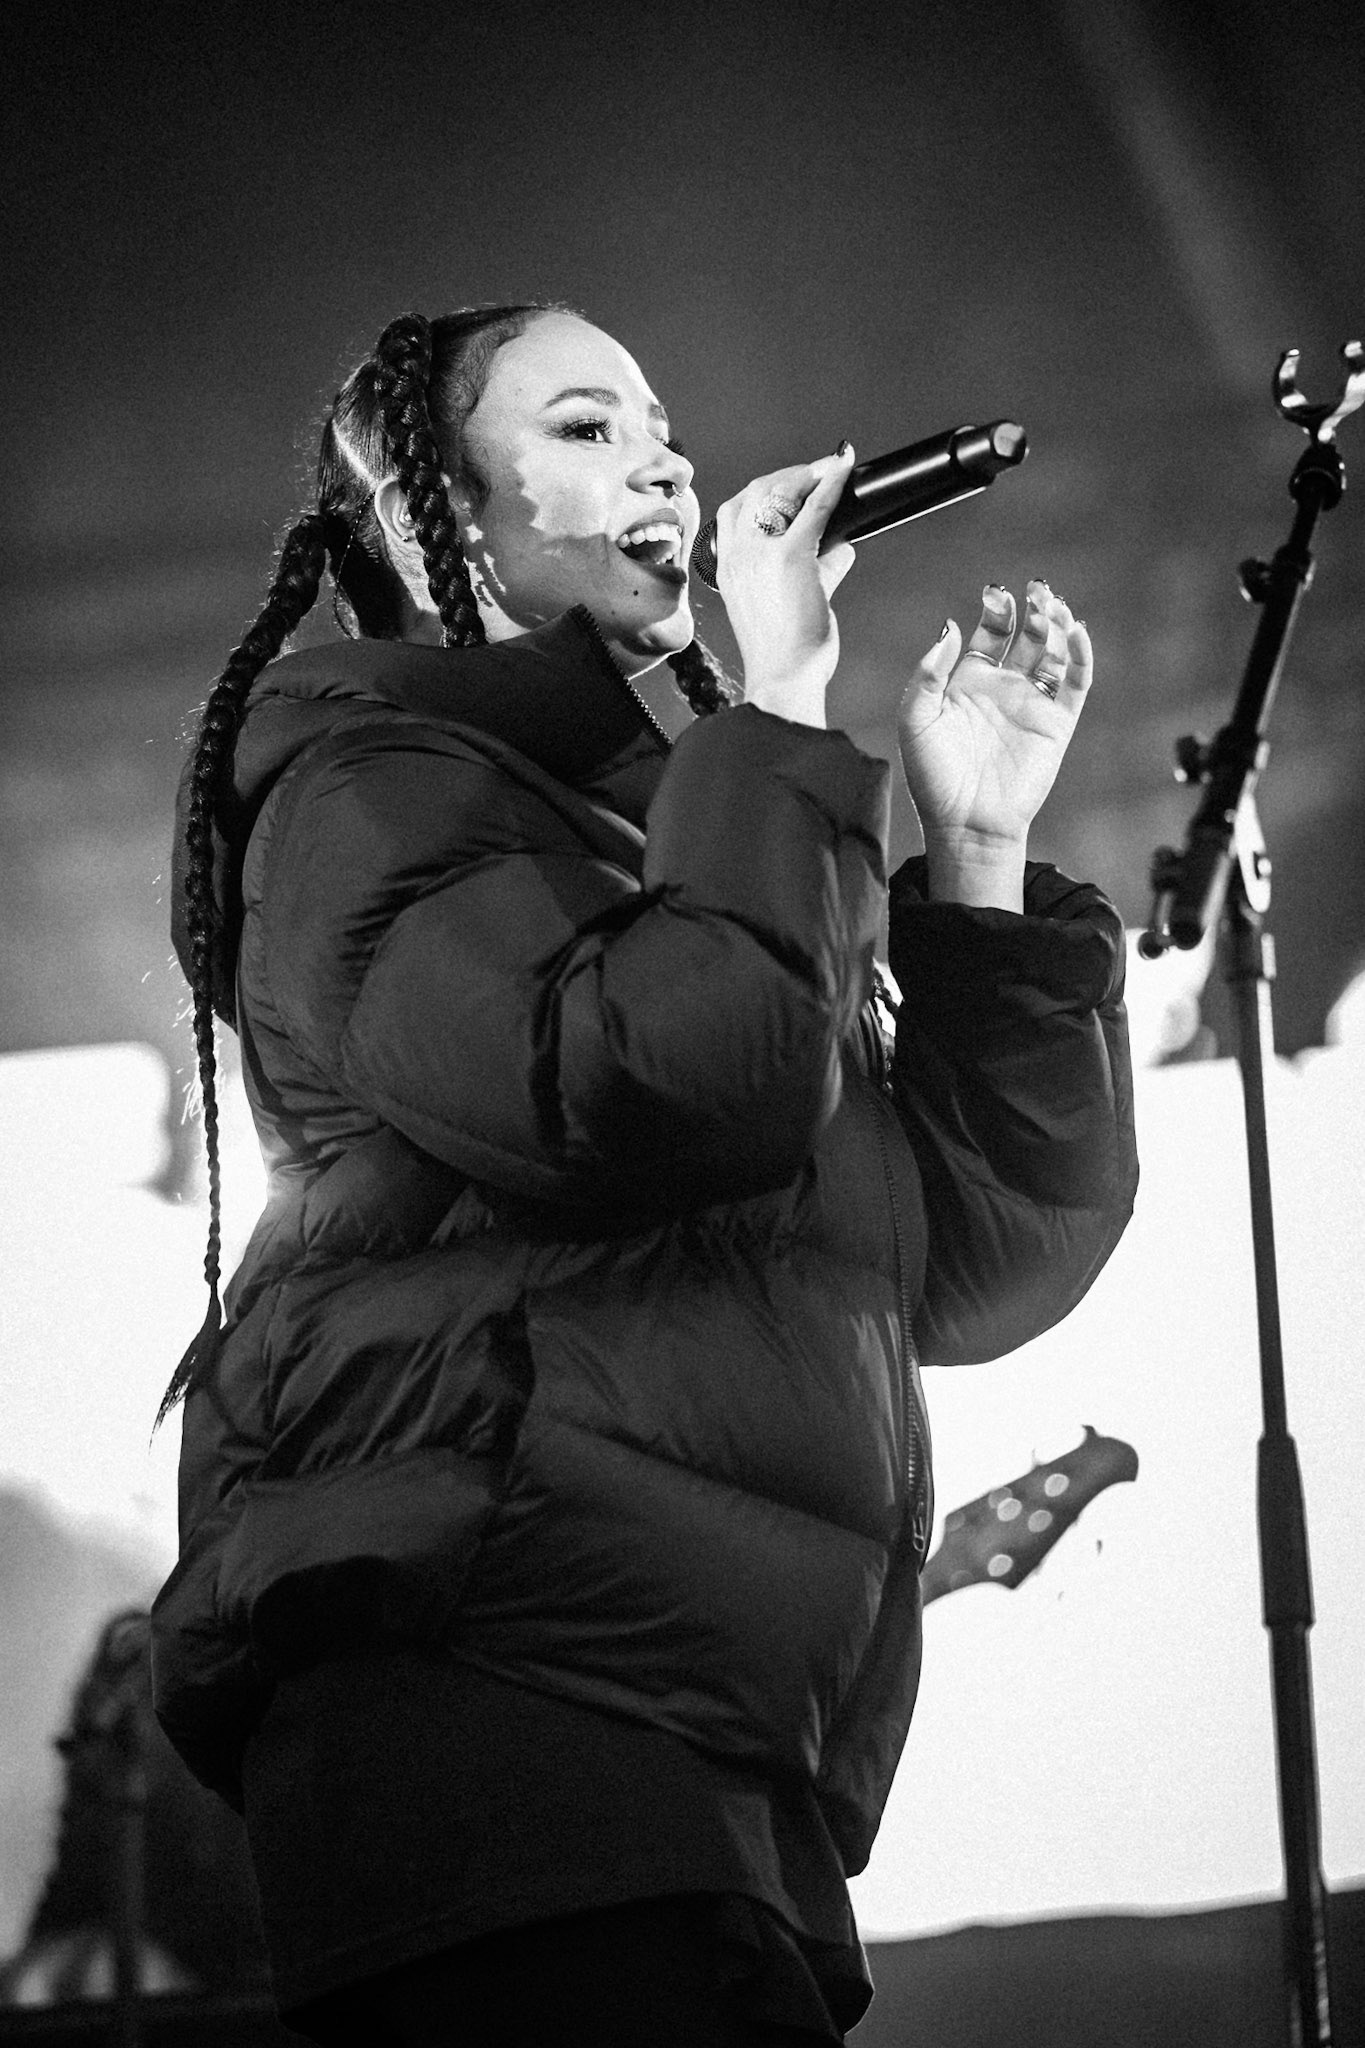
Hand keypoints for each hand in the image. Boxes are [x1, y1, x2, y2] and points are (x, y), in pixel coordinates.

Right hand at [714, 446, 857, 726]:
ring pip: (782, 492)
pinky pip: (816, 507)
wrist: (782, 677)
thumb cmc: (783, 653)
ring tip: (830, 471)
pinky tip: (843, 470)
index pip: (734, 509)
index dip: (763, 488)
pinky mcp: (792, 557)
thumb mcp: (783, 604)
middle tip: (815, 473)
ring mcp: (761, 553)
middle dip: (788, 474)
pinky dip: (831, 483)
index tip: (787, 483)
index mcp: (727, 567)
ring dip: (808, 475)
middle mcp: (738, 555)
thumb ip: (813, 570)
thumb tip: (842, 549)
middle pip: (756, 491)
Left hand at [898, 581, 1092, 902]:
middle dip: (1034, 608)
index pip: (991, 632)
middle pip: (1029, 634)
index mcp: (970, 681)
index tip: (995, 592)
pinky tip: (1076, 633)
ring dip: (1057, 625)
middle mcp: (1004, 688)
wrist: (964, 822)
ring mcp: (1032, 704)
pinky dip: (1080, 656)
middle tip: (1035, 588)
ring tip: (1052, 607)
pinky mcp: (1057, 724)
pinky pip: (1076, 683)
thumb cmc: (933, 776)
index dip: (996, 609)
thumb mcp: (916, 719)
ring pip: (1055, 652)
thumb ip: (928, 673)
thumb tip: (950, 626)